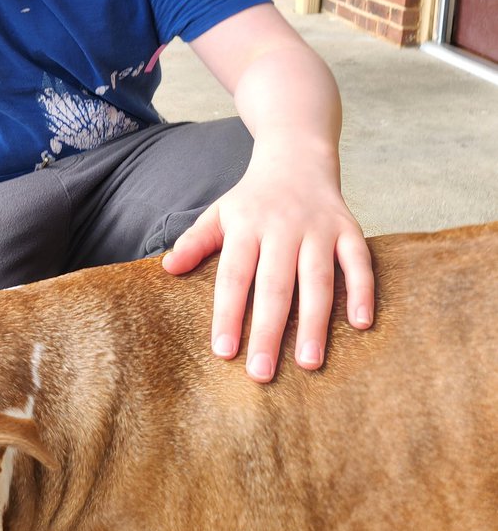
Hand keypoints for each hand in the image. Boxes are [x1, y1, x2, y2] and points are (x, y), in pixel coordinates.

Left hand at [161, 143, 373, 381]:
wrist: (296, 157)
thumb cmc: (252, 198)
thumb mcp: (219, 213)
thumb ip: (195, 241)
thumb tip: (167, 269)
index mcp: (246, 226)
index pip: (234, 276)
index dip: (228, 313)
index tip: (224, 351)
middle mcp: (283, 228)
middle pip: (275, 285)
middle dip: (269, 331)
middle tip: (262, 373)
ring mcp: (318, 228)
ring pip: (317, 279)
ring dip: (315, 322)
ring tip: (310, 363)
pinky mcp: (348, 228)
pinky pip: (359, 262)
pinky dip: (362, 290)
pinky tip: (361, 324)